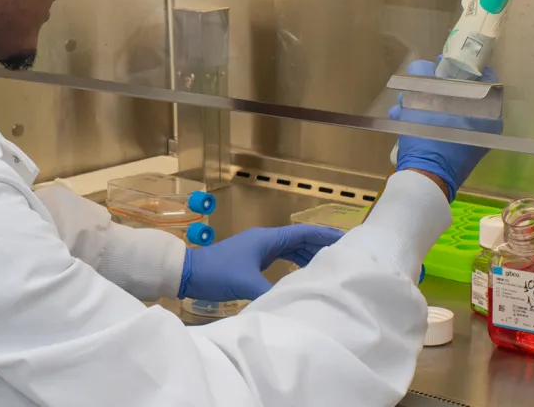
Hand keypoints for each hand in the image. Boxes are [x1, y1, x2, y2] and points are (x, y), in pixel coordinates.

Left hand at [179, 225, 344, 301]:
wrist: (188, 273)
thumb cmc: (216, 273)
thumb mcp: (245, 283)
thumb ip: (271, 291)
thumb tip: (294, 301)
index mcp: (266, 239)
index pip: (302, 233)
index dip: (324, 235)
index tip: (345, 240)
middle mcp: (264, 240)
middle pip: (299, 239)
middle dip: (320, 246)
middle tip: (343, 256)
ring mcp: (257, 249)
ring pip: (290, 248)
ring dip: (308, 255)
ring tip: (328, 265)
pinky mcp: (252, 259)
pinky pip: (280, 257)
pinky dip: (294, 262)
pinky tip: (302, 273)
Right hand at [389, 59, 503, 199]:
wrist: (425, 179)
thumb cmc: (428, 137)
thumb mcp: (421, 99)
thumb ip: (423, 76)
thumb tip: (425, 68)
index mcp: (488, 110)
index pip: (483, 77)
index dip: (460, 66)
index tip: (442, 64)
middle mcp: (486, 124)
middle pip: (462, 93)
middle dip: (433, 88)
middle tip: (416, 87)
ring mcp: (473, 139)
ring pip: (448, 109)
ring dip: (424, 104)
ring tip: (401, 108)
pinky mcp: (458, 150)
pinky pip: (444, 126)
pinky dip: (427, 121)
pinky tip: (404, 121)